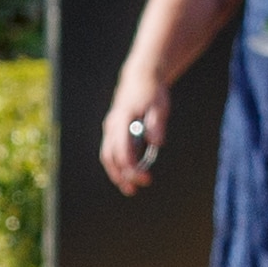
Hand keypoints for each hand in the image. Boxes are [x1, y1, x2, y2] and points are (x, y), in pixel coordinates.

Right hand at [98, 75, 171, 193]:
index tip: (144, 177)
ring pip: (107, 155)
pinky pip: (111, 151)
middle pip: (110, 156)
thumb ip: (157, 124)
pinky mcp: (113, 130)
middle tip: (134, 189)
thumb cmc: (151, 92)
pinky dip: (117, 165)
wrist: (140, 77)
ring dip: (116, 173)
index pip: (122, 148)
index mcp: (123, 119)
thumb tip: (157, 143)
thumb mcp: (160, 106)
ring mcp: (110, 128)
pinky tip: (128, 174)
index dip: (131, 166)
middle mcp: (112, 125)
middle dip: (121, 175)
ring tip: (129, 188)